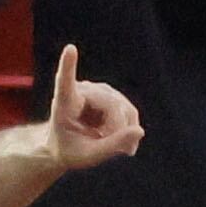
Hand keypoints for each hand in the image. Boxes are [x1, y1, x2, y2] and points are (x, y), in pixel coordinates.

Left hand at [45, 42, 142, 168]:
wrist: (68, 147)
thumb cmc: (70, 150)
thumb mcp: (88, 157)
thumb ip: (112, 146)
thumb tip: (140, 131)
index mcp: (65, 102)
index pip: (66, 81)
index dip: (69, 65)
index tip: (70, 49)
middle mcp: (82, 90)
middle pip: (111, 105)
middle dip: (118, 131)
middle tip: (120, 153)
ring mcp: (99, 90)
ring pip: (124, 108)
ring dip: (125, 131)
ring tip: (120, 150)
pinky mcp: (112, 95)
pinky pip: (130, 111)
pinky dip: (130, 129)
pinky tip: (126, 142)